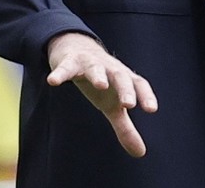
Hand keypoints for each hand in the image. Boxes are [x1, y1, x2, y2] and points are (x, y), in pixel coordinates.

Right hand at [46, 32, 158, 156]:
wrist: (78, 51)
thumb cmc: (103, 83)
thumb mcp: (112, 106)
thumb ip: (126, 128)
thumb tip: (141, 153)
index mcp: (124, 79)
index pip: (139, 85)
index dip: (146, 96)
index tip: (151, 109)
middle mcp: (110, 69)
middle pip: (120, 77)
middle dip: (125, 90)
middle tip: (128, 105)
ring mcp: (91, 63)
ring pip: (95, 68)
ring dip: (98, 75)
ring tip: (100, 85)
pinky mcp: (70, 62)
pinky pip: (65, 67)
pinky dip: (60, 73)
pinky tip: (53, 81)